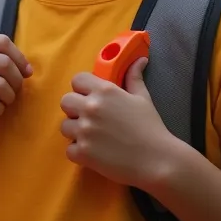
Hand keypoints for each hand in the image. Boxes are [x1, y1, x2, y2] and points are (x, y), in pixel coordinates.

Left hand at [59, 58, 180, 187]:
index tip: (91, 97)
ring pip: (64, 126)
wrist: (156, 160)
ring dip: (76, 131)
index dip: (83, 88)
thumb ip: (134, 77)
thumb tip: (140, 60)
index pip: (77, 80)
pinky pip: (69, 149)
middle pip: (66, 101)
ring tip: (93, 137)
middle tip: (90, 118)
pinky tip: (94, 153)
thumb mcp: (143, 98)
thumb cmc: (151, 127)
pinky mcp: (82, 152)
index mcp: (105, 91)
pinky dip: (79, 152)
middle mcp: (90, 108)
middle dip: (75, 109)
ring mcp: (84, 131)